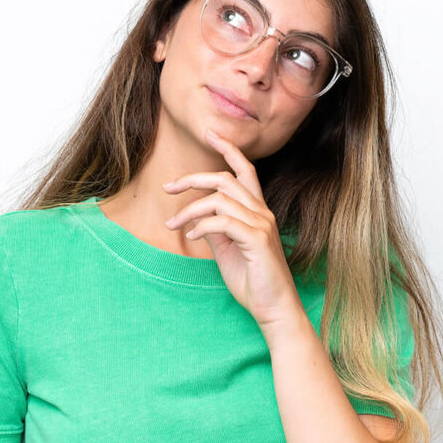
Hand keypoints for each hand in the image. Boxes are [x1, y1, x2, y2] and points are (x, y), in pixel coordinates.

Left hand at [164, 128, 302, 329]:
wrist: (274, 309)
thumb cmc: (253, 281)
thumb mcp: (229, 250)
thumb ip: (217, 230)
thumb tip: (198, 217)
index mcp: (257, 211)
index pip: (245, 170)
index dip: (229, 149)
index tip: (210, 134)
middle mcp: (262, 212)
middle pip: (225, 179)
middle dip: (192, 179)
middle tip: (168, 187)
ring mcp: (261, 225)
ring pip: (219, 200)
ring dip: (189, 210)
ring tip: (173, 226)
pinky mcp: (257, 240)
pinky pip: (223, 222)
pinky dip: (202, 225)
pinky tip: (191, 236)